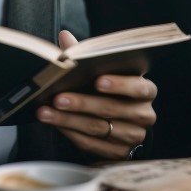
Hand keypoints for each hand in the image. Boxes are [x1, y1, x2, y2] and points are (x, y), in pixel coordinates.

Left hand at [36, 30, 156, 159]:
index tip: (97, 81)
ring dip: (69, 120)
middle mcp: (144, 114)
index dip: (119, 84)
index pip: (139, 87)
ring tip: (46, 112)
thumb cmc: (106, 88)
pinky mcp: (120, 154)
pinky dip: (71, 134)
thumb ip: (85, 54)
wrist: (117, 120)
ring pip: (98, 128)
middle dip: (82, 103)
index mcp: (145, 90)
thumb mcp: (101, 70)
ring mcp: (133, 136)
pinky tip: (55, 124)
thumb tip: (64, 36)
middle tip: (58, 98)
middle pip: (112, 109)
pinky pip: (93, 145)